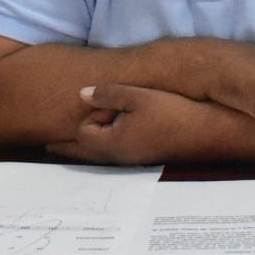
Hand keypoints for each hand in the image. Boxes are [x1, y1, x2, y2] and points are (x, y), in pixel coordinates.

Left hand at [46, 84, 194, 165]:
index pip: (82, 133)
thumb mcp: (137, 96)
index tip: (97, 102)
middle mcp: (119, 157)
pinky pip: (115, 154)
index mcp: (113, 144)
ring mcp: (133, 159)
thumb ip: (107, 94)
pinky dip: (105, 145)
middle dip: (67, 147)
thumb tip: (81, 94)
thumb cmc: (171, 112)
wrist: (206, 131)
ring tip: (74, 140)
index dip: (86, 116)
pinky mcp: (145, 156)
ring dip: (88, 145)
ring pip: (100, 155)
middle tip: (47, 146)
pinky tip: (111, 134)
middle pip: (84, 153)